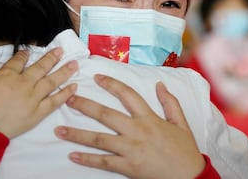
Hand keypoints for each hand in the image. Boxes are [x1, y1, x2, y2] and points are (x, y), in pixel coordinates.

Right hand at [0, 48, 77, 137]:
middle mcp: (23, 84)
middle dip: (52, 58)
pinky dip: (65, 94)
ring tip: (75, 64)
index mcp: (7, 75)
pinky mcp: (36, 114)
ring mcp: (32, 98)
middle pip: (41, 67)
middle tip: (61, 51)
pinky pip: (55, 102)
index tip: (29, 52)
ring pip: (52, 82)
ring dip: (64, 72)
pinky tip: (74, 87)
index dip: (24, 55)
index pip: (19, 61)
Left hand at [55, 74, 204, 178]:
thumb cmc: (184, 149)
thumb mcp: (181, 123)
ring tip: (59, 130)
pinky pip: (103, 162)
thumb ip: (170, 102)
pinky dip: (87, 159)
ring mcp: (129, 150)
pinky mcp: (127, 167)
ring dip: (77, 134)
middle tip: (68, 99)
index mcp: (149, 118)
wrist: (188, 177)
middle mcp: (136, 131)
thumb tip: (160, 84)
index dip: (111, 84)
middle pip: (105, 114)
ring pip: (98, 139)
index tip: (97, 78)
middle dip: (84, 105)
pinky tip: (72, 155)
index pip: (127, 95)